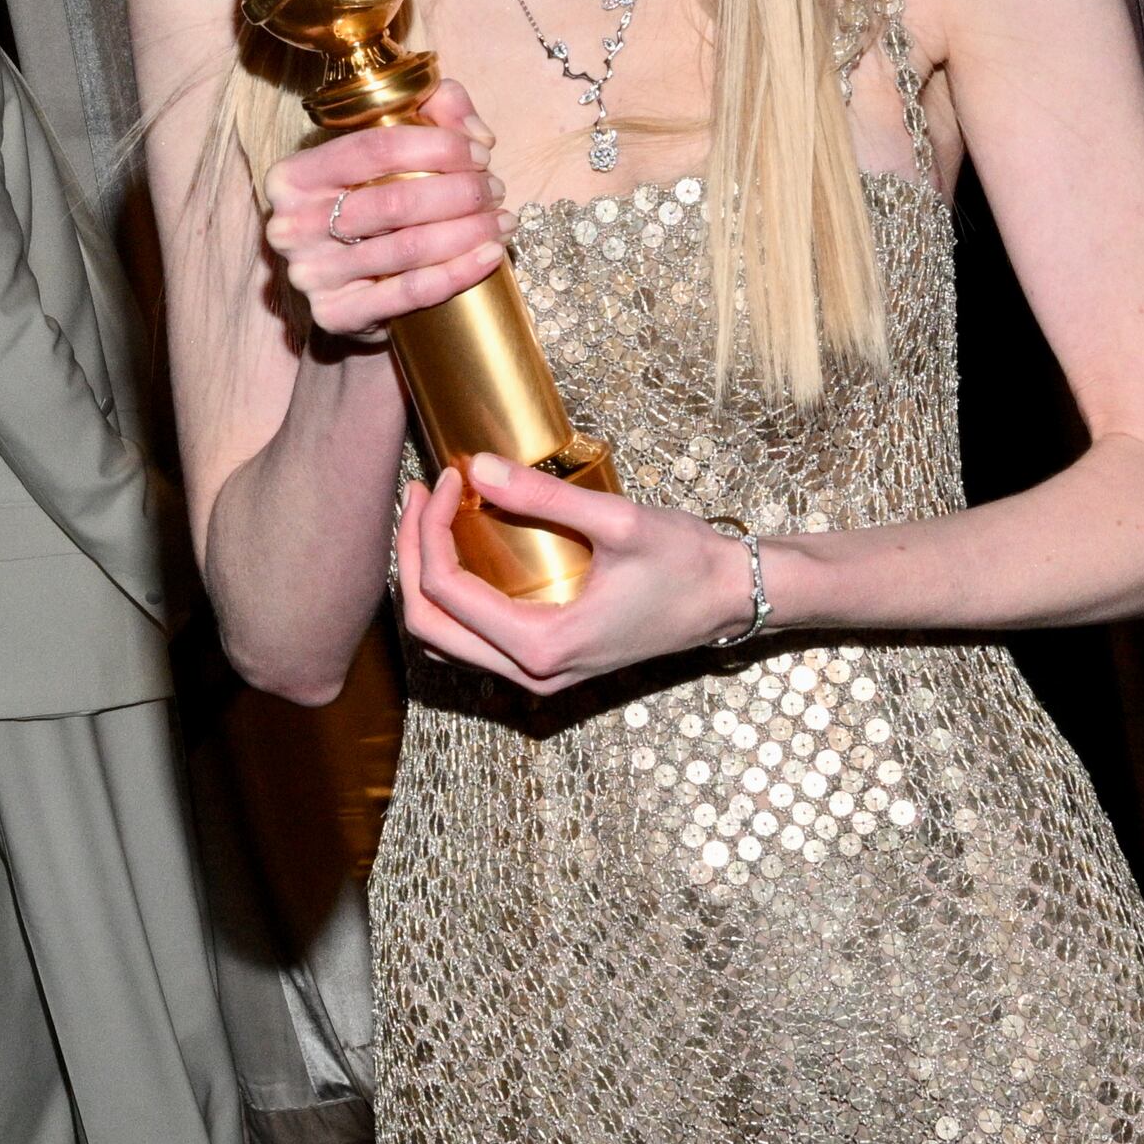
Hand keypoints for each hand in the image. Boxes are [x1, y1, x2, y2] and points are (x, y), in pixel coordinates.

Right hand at [264, 78, 506, 344]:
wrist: (346, 286)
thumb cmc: (370, 203)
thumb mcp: (390, 143)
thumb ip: (435, 107)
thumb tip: (477, 135)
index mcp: (293, 175)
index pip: (375, 147)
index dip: (439, 146)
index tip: (481, 154)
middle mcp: (292, 225)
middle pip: (395, 200)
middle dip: (461, 193)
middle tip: (495, 191)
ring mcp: (310, 275)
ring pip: (408, 247)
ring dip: (469, 232)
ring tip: (502, 222)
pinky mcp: (335, 315)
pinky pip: (409, 292)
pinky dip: (459, 273)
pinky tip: (490, 256)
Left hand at [393, 454, 766, 694]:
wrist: (731, 599)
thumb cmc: (686, 562)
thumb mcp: (619, 521)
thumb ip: (544, 497)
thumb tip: (479, 467)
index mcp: (542, 645)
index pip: (446, 591)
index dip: (431, 529)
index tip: (450, 477)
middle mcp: (532, 673)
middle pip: (428, 624)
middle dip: (411, 556)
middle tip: (420, 494)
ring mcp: (538, 675)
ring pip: (443, 640)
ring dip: (425, 579)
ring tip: (432, 515)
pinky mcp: (547, 664)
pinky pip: (473, 641)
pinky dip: (453, 598)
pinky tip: (463, 547)